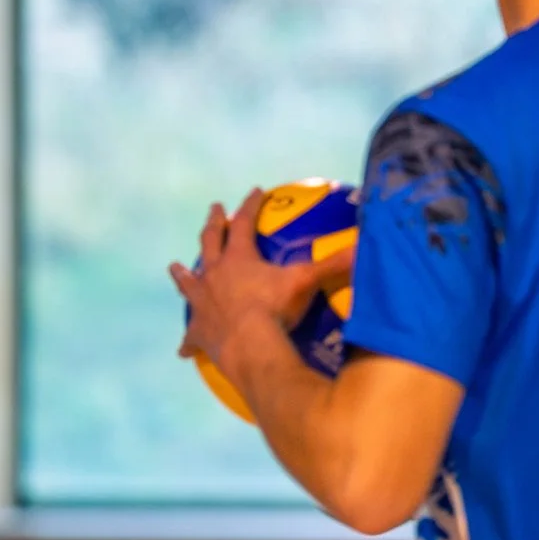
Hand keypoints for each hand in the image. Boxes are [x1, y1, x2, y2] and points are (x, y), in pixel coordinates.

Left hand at [168, 189, 356, 371]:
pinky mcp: (199, 331)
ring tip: (174, 267)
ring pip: (188, 283)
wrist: (249, 345)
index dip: (250, 206)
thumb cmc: (274, 308)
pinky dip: (188, 341)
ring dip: (182, 275)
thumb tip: (364, 245)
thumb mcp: (305, 281)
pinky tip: (182, 349)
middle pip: (209, 243)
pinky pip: (191, 336)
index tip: (254, 191)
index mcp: (238, 258)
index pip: (243, 223)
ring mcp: (202, 302)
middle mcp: (214, 274)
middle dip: (212, 224)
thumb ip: (333, 264)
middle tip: (213, 210)